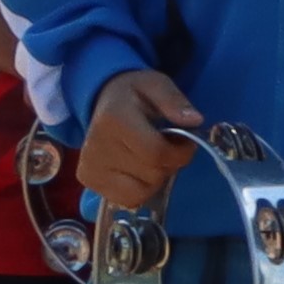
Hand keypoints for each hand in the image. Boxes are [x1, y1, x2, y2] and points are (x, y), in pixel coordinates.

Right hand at [75, 68, 198, 225]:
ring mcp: (90, 167)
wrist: (100, 99)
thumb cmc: (133, 94)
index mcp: (114, 121)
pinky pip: (128, 199)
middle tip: (165, 146)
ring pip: (142, 192)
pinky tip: (137, 170)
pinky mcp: (89, 180)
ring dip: (156, 178)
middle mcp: (96, 147)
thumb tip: (195, 121)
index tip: (186, 141)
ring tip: (150, 157)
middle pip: (152, 174)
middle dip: (169, 164)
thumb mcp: (157, 84)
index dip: (180, 152)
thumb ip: (175, 101)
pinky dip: (141, 189)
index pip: (157, 154)